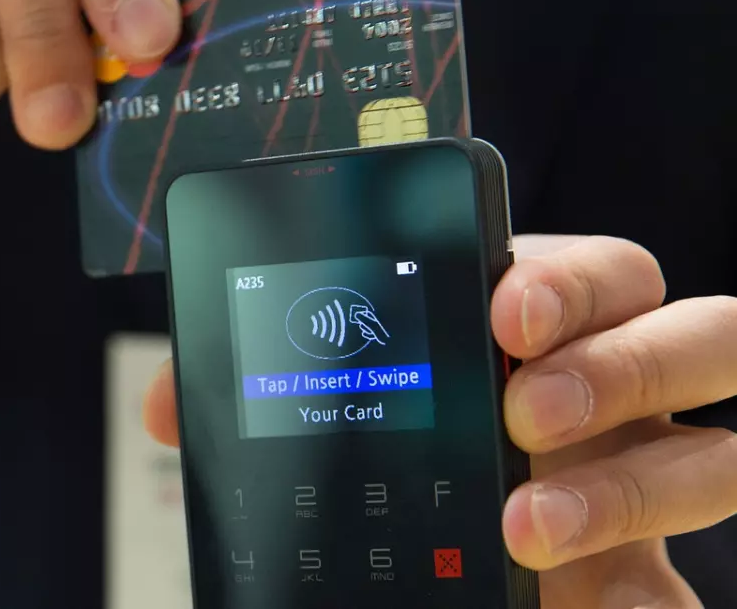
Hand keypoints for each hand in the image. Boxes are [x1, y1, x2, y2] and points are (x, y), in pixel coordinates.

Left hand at [144, 234, 736, 607]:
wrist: (426, 574)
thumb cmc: (391, 465)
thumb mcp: (332, 419)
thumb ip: (262, 395)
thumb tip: (167, 405)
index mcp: (537, 333)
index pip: (594, 273)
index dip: (567, 278)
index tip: (501, 304)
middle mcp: (609, 397)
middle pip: (691, 335)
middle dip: (615, 363)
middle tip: (519, 411)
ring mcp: (637, 485)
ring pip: (712, 458)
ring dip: (628, 487)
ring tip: (525, 525)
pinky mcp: (642, 583)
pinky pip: (684, 594)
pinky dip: (658, 606)